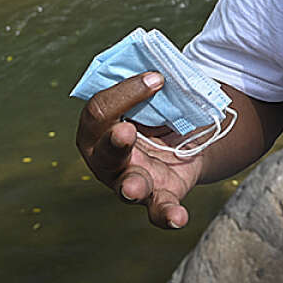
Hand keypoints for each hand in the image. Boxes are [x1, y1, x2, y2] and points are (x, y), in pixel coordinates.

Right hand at [75, 71, 205, 229]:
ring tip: (133, 190)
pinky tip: (178, 219)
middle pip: (105, 152)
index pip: (100, 111)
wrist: (184, 136)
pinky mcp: (158, 196)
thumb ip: (148, 80)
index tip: (158, 77)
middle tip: (126, 133)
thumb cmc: (155, 108)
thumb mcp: (151, 92)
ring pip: (126, 186)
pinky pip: (159, 209)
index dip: (126, 92)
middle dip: (115, 143)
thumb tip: (159, 62)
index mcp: (98, 127)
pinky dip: (167, 215)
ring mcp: (129, 181)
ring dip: (131, 187)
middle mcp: (107, 158)